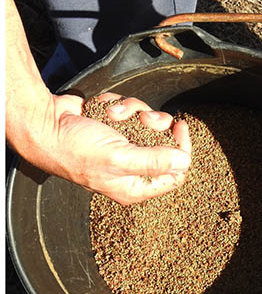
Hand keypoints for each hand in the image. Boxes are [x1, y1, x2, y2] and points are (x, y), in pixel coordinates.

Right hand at [19, 93, 190, 204]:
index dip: (182, 151)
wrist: (44, 123)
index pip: (175, 174)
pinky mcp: (116, 128)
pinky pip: (131, 112)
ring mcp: (124, 147)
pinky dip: (118, 107)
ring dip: (133, 112)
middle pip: (165, 144)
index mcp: (134, 186)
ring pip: (149, 123)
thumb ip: (154, 161)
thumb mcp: (118, 157)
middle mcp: (131, 169)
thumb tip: (185, 162)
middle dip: (154, 124)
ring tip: (113, 115)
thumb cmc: (73, 148)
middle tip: (144, 118)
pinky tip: (102, 111)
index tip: (180, 128)